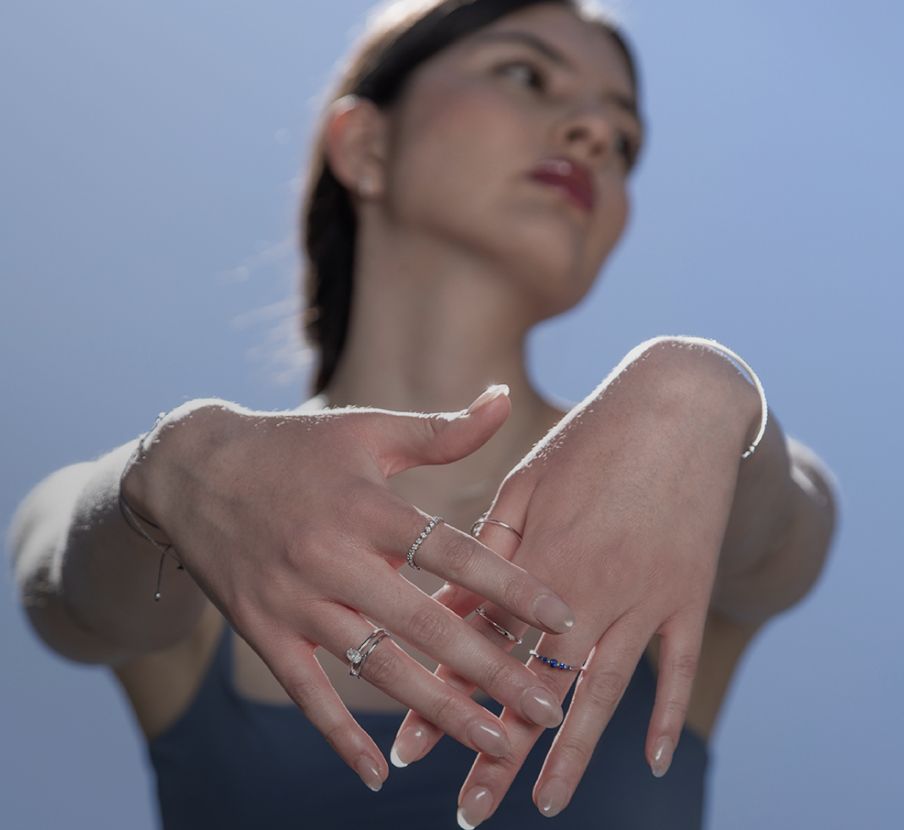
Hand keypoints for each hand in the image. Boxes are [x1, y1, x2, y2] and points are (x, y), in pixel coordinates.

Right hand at [120, 389, 573, 791]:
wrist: (191, 469)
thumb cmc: (293, 447)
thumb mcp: (365, 430)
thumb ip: (441, 430)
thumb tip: (504, 396)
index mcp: (366, 507)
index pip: (452, 553)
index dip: (511, 587)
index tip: (564, 620)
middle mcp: (332, 558)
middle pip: (425, 624)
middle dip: (493, 670)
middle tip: (549, 708)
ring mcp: (295, 600)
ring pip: (377, 667)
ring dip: (438, 710)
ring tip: (494, 742)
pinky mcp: (263, 630)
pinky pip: (306, 692)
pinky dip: (339, 737)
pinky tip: (377, 776)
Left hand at [391, 339, 760, 823]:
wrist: (679, 404)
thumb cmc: (591, 438)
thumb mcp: (528, 482)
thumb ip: (492, 549)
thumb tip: (446, 600)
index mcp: (542, 560)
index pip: (484, 650)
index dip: (445, 701)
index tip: (410, 750)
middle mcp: (593, 592)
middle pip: (540, 688)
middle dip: (501, 752)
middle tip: (470, 809)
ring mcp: (647, 599)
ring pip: (604, 693)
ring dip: (572, 754)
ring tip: (547, 805)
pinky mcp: (688, 596)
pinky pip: (678, 667)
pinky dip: (666, 715)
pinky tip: (649, 761)